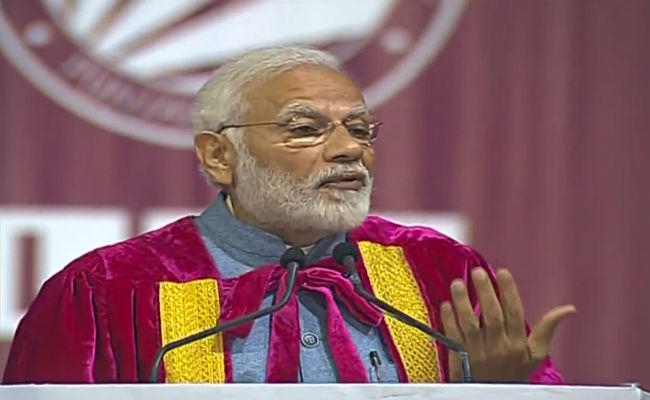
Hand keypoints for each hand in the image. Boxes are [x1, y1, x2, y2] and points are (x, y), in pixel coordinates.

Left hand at [440, 267, 575, 381]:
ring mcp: (478, 353)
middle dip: (485, 292)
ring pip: (470, 324)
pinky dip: (448, 320)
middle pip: (492, 316)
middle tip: (477, 272)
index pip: (515, 313)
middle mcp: (499, 348)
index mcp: (518, 344)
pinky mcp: (460, 357)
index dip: (509, 291)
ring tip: (457, 284)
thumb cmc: (514, 372)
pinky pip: (454, 336)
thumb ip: (547, 329)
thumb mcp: (535, 355)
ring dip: (463, 303)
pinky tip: (446, 303)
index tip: (503, 271)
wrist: (492, 395)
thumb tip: (569, 309)